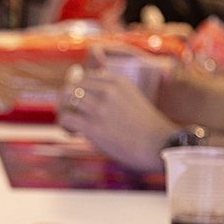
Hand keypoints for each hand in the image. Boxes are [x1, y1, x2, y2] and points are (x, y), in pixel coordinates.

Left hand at [58, 63, 178, 171]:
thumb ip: (112, 91)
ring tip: (73, 125)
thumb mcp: (131, 98)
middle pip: (72, 86)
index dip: (80, 91)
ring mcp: (99, 107)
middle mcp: (107, 90)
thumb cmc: (145, 126)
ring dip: (64, 112)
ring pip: (65, 98)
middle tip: (73, 116)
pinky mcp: (93, 125)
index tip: (84, 106)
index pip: (85, 77)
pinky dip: (65, 125)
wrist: (158, 146)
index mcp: (117, 81)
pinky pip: (65, 117)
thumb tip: (90, 84)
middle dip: (68, 101)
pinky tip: (73, 133)